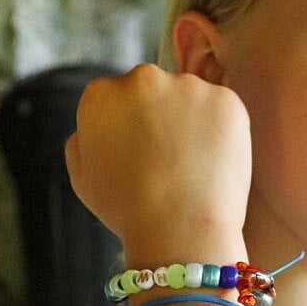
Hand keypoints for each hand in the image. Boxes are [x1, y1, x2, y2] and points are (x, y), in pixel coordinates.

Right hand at [65, 64, 250, 265]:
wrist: (180, 227)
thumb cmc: (128, 210)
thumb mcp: (82, 178)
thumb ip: (81, 141)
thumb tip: (91, 127)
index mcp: (101, 94)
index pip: (116, 96)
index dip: (130, 126)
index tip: (139, 152)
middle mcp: (142, 78)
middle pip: (153, 88)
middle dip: (160, 114)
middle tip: (169, 158)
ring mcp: (188, 86)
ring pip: (190, 97)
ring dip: (192, 119)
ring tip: (193, 164)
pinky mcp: (225, 99)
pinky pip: (222, 110)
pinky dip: (221, 130)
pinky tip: (214, 161)